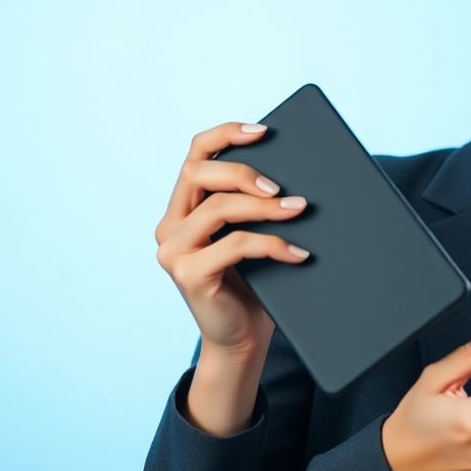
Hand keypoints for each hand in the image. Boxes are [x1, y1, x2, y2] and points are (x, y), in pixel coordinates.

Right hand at [154, 120, 311, 358]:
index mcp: (184, 208)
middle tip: (282, 187)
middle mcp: (170, 225)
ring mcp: (174, 251)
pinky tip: (299, 253)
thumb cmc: (256, 285)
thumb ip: (257, 205)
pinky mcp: (188, 275)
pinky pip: (235, 245)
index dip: (225, 135)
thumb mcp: (254, 235)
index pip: (195, 154)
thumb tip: (300, 174)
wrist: (242, 340)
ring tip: (300, 211)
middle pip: (199, 173)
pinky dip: (272, 244)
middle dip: (244, 172)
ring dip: (264, 208)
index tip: (263, 130)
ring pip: (219, 208)